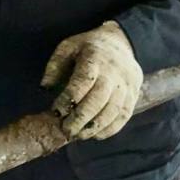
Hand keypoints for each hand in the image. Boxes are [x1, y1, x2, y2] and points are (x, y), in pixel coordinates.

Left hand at [40, 21, 142, 140]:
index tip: (56, 110)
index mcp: (94, 58)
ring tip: (78, 135)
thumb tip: (45, 88)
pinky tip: (96, 135)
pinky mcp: (134, 95)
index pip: (82, 81)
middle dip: (81, 118)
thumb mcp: (68, 46)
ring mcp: (126, 85)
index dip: (69, 98)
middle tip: (66, 130)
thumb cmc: (88, 47)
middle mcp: (113, 73)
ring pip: (113, 111)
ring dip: (95, 127)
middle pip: (98, 99)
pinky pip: (124, 116)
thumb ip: (54, 66)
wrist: (120, 43)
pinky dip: (110, 129)